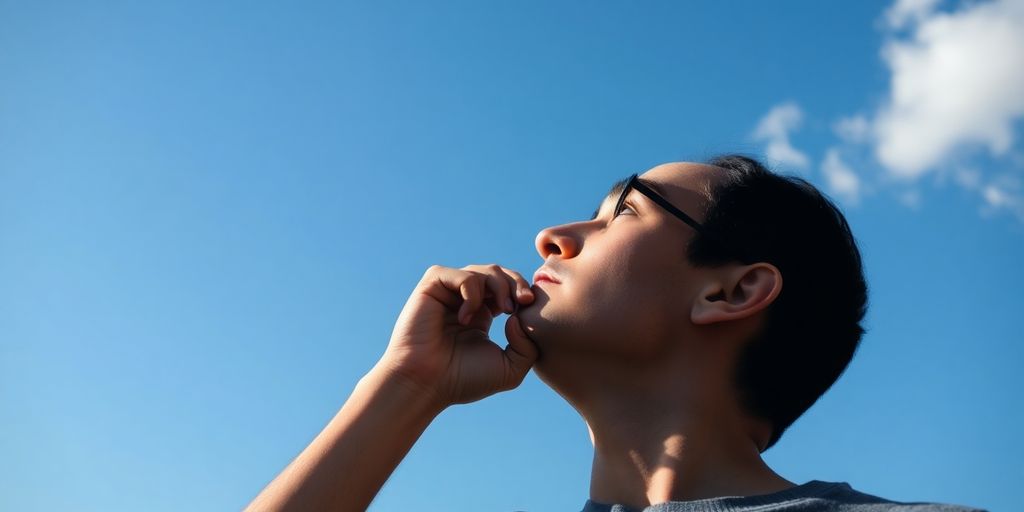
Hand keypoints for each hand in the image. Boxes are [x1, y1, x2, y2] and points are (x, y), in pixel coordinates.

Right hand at [376, 264, 537, 407]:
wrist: (426, 383)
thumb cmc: (462, 380)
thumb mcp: (510, 369)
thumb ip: (528, 346)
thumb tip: (518, 316)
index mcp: (482, 314)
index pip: (508, 289)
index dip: (524, 292)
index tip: (531, 307)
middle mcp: (464, 300)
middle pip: (499, 273)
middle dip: (517, 283)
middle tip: (525, 301)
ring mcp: (448, 292)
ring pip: (483, 270)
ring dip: (500, 286)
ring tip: (502, 310)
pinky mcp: (432, 286)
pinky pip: (462, 275)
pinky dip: (472, 292)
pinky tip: (466, 318)